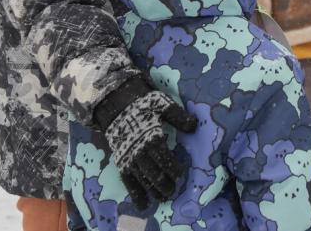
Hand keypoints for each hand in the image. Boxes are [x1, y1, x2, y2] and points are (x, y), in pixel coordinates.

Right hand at [96, 79, 196, 208]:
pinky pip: (128, 182)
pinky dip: (135, 194)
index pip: (164, 158)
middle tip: (173, 191)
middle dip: (164, 184)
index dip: (173, 168)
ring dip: (153, 190)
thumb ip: (178, 116)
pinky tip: (143, 205)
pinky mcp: (121, 162)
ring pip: (142, 179)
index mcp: (151, 138)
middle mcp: (139, 152)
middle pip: (154, 173)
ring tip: (163, 198)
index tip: (180, 175)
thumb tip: (194, 125)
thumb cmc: (143, 104)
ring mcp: (129, 158)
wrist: (117, 104)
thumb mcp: (163, 105)